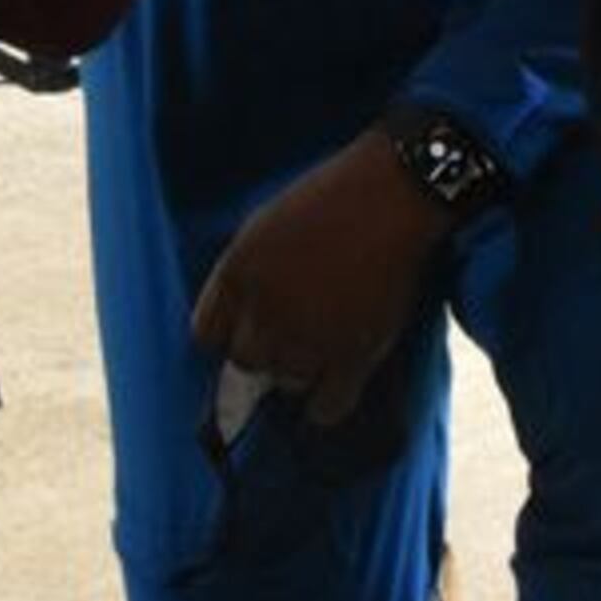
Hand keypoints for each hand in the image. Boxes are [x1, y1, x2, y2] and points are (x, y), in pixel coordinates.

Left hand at [190, 131, 455, 426]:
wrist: (393, 192)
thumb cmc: (331, 196)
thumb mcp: (266, 222)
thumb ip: (246, 271)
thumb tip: (241, 316)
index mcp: (238, 272)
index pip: (207, 334)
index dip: (227, 334)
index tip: (246, 331)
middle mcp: (266, 310)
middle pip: (246, 362)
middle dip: (264, 353)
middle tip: (289, 338)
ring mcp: (309, 336)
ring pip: (286, 383)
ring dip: (299, 372)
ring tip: (320, 350)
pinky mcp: (353, 354)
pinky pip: (327, 407)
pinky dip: (327, 406)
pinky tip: (334, 387)